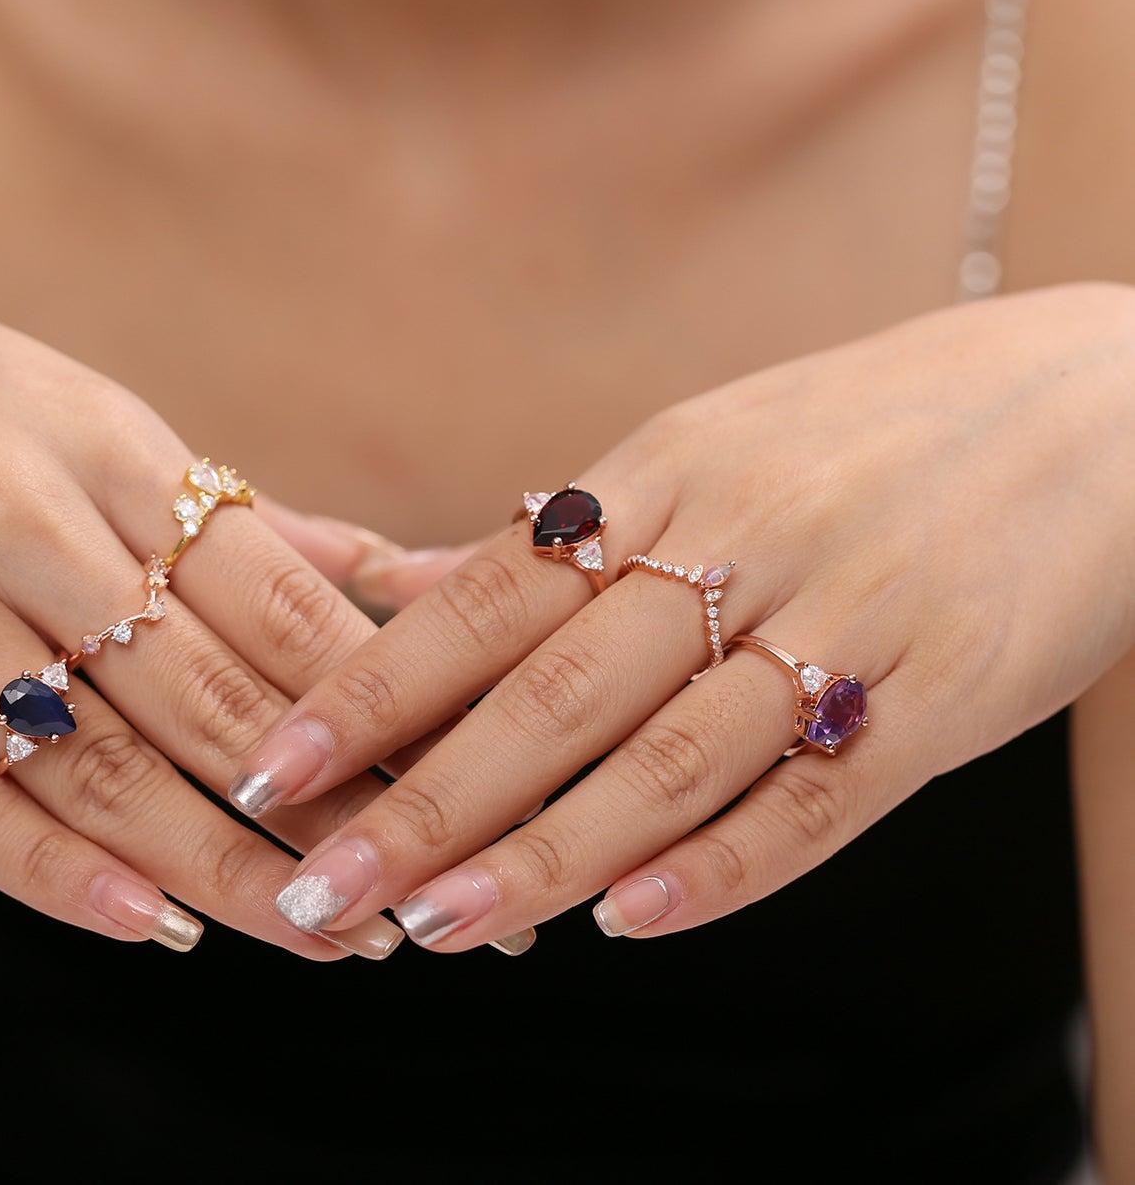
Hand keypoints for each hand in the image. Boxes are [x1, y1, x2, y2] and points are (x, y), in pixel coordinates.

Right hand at [0, 214, 404, 959]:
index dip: (369, 703)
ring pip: (97, 763)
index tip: (442, 777)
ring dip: (216, 863)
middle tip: (404, 888)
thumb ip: (232, 510)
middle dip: (318, 807)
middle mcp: (29, 522)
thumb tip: (379, 572)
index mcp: (115, 449)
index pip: (276, 600)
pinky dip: (58, 873)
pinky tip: (152, 926)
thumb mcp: (92, 415)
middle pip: (206, 694)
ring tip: (310, 931)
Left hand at [226, 283, 1134, 949]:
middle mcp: (737, 536)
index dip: (372, 686)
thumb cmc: (863, 434)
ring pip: (669, 752)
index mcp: (661, 470)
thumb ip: (563, 531)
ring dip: (544, 851)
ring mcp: (846, 611)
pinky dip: (722, 862)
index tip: (274, 762)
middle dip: (423, 797)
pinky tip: (629, 922)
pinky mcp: (948, 688)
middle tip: (316, 884)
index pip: (487, 596)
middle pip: (552, 688)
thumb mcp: (707, 445)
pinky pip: (822, 794)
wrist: (1097, 400)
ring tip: (438, 927)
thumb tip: (402, 577)